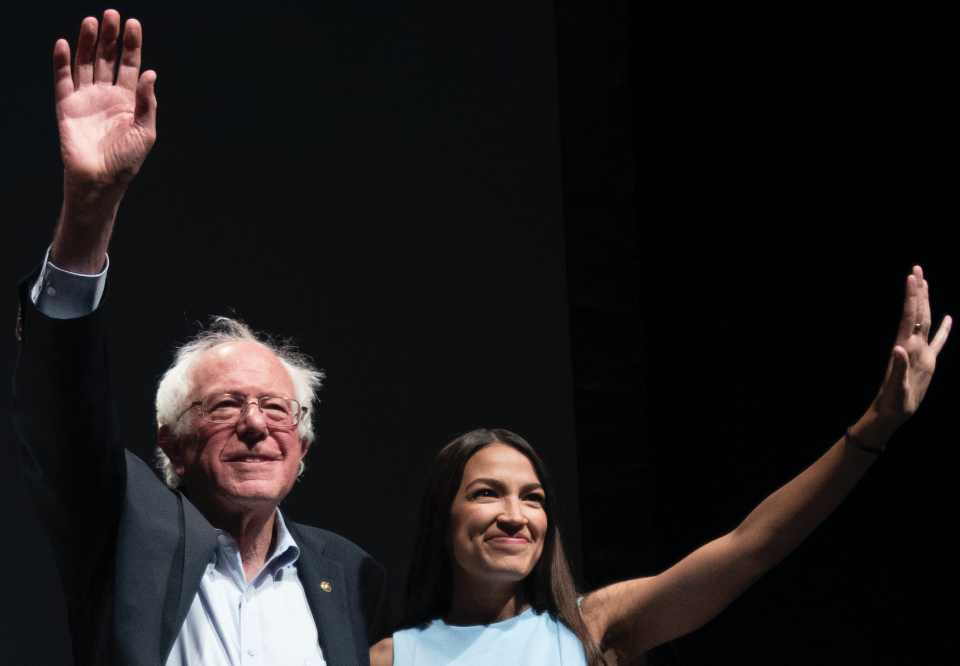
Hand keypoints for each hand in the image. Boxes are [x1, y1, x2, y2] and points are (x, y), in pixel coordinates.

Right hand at [55, 10, 156, 191]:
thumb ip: (148, 103)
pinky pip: (63, 79)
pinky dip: (62, 61)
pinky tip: (65, 44)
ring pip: (85, 63)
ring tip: (91, 22)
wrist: (99, 181)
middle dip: (110, 37)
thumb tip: (150, 73)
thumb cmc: (126, 161)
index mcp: (129, 100)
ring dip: (87, 42)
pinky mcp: (66, 106)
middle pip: (107, 58)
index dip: (131, 45)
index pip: (131, 65)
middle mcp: (107, 95)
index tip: (132, 24)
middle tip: (111, 15)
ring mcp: (86, 99)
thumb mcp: (145, 132)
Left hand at [871, 266, 950, 426]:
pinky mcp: (927, 362)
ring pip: (925, 321)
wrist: (892, 413)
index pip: (910, 317)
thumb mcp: (896, 387)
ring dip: (926, 302)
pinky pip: (938, 341)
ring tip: (925, 283)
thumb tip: (898, 349)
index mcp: (905, 348)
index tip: (912, 277)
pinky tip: (948, 318)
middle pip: (916, 313)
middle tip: (916, 269)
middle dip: (917, 291)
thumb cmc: (892, 402)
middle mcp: (912, 345)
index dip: (911, 297)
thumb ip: (897, 368)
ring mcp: (920, 352)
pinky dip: (943, 329)